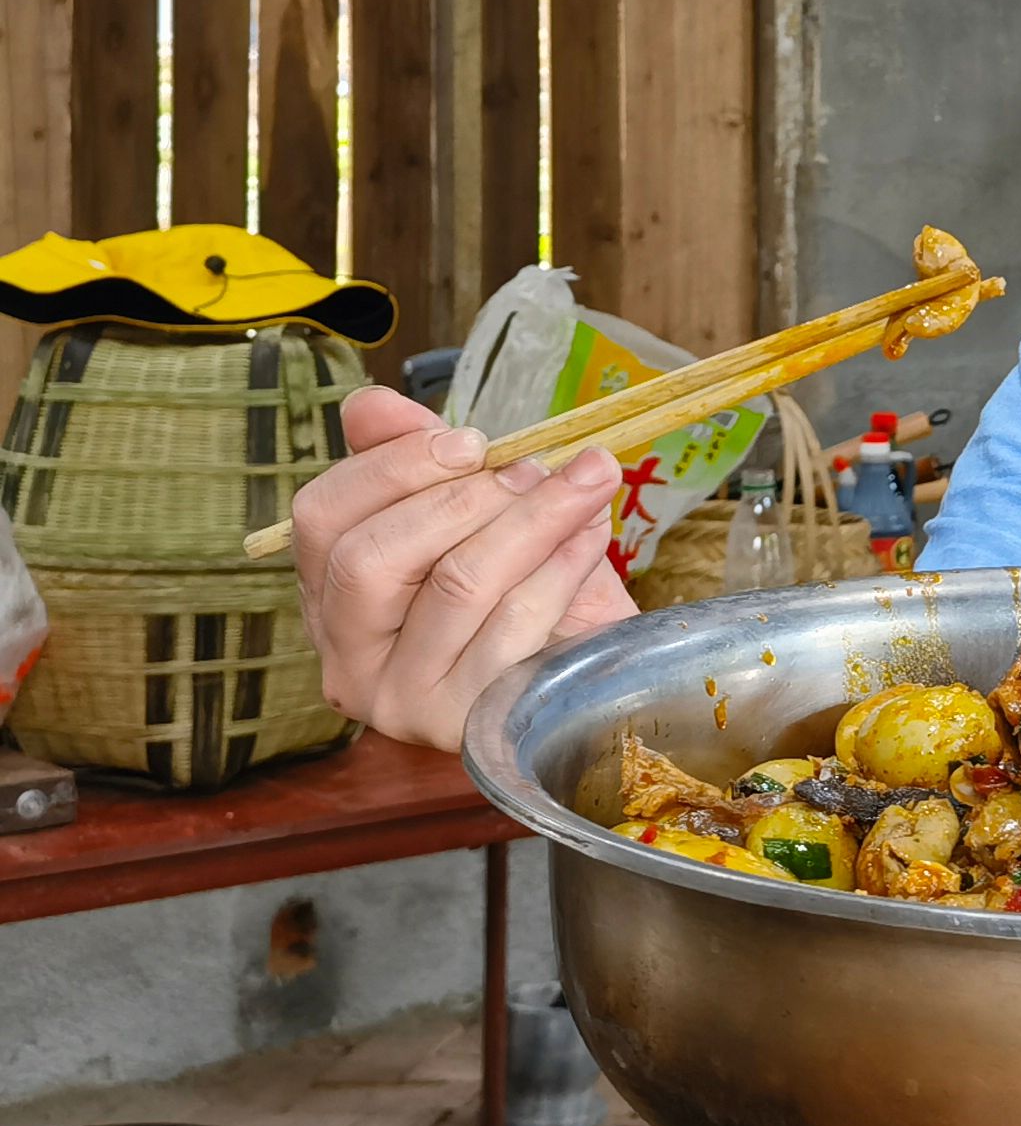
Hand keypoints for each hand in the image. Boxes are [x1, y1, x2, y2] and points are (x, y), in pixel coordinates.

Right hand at [292, 387, 635, 750]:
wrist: (593, 670)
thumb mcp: (474, 514)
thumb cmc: (524, 584)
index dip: (394, 467)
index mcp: (330, 594)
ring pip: (456, 584)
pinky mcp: (464, 721)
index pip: (321, 518)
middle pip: (372, 557)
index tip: (473, 440)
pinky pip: (515, 624)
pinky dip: (563, 566)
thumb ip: (417, 459)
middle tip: (535, 468)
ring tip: (587, 482)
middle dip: (466, 497)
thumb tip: (370, 404)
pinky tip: (592, 536)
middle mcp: (347, 656)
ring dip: (534, 518)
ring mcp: (399, 698)